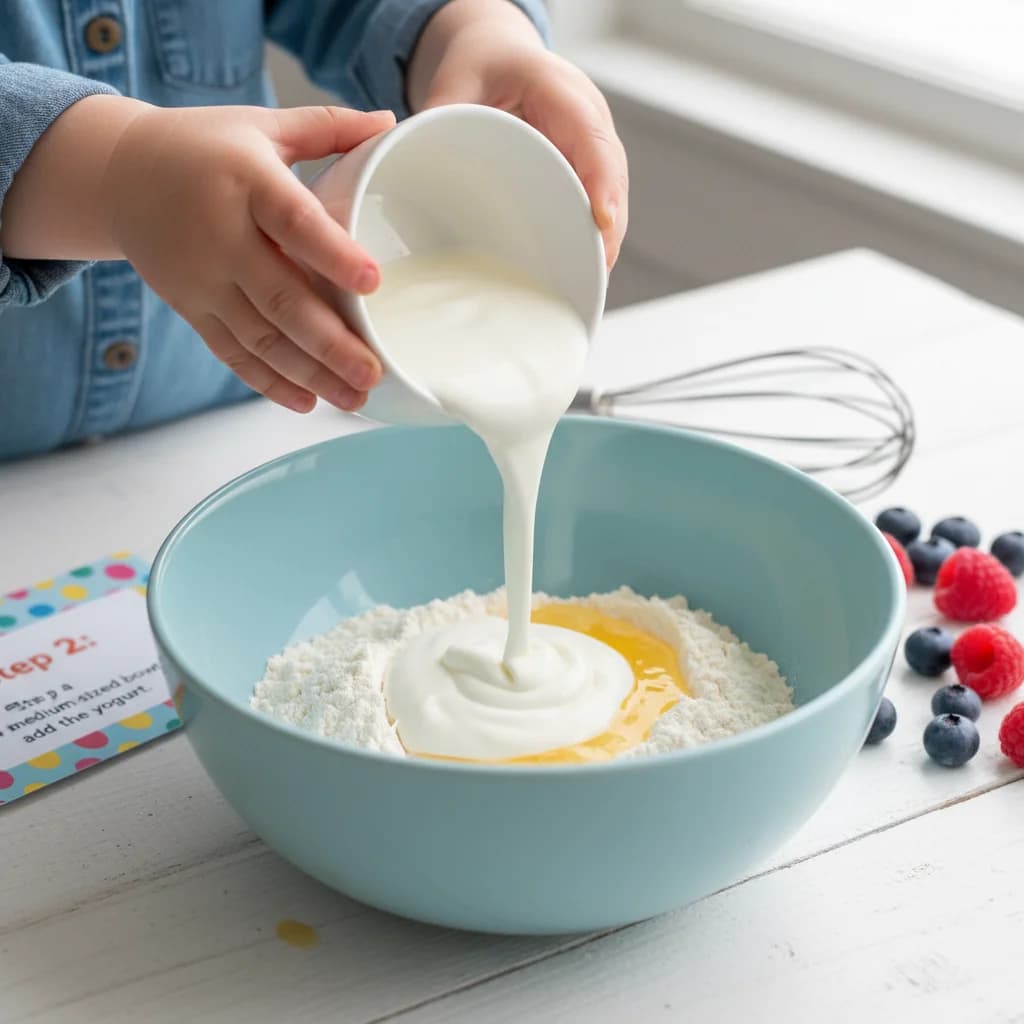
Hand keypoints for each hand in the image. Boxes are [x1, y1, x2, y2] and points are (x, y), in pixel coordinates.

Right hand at [101, 103, 394, 411]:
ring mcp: (203, 279)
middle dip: (329, 343)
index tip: (373, 283)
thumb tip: (392, 120)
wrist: (118, 174)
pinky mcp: (191, 308)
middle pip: (281, 298)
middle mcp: (221, 236)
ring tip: (354, 400)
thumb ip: (328, 127)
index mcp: (246, 182)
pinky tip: (307, 403)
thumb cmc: (205, 147)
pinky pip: (231, 353)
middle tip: (373, 372)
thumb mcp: (262, 125)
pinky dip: (268, 382)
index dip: (333, 253)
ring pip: (260, 338)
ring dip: (309, 374)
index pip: (293, 221)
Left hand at [410, 2, 628, 268]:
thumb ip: (437, 118)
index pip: (591, 141)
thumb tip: (408, 165)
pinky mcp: (586, 164)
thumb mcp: (454, 81)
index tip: (601, 222)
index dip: (601, 183)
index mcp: (560, 91)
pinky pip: (599, 197)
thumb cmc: (481, 65)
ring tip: (590, 279)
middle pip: (610, 175)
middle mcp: (587, 117)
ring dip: (606, 234)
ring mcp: (592, 142)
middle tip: (595, 271)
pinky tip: (583, 264)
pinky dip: (595, 231)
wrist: (499, 53)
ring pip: (611, 191)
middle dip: (609, 225)